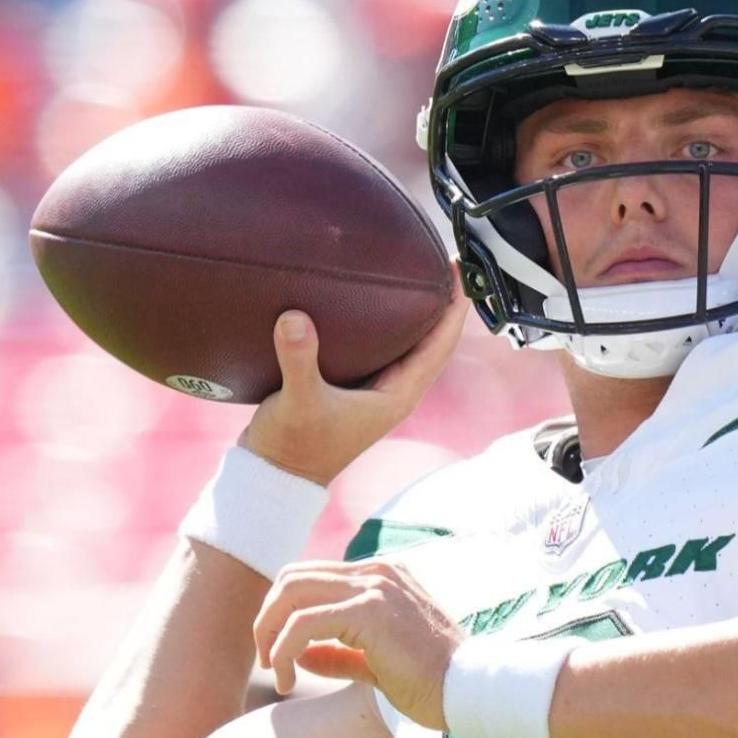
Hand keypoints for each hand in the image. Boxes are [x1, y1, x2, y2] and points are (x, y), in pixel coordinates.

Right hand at [240, 266, 469, 485]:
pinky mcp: (355, 388)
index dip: (455, 310)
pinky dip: (387, 325)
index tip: (462, 273)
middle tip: (447, 262)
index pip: (440, 346)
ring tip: (419, 273)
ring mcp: (376, 391)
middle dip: (443, 304)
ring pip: (410, 345)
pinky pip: (383, 348)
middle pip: (433, 342)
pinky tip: (376, 302)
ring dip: (418, 314)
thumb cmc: (293, 446)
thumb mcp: (297, 400)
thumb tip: (295, 317)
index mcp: (397, 396)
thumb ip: (299, 359)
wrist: (275, 475)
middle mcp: (394, 393)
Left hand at [252, 559, 464, 729]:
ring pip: (291, 593)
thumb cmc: (432, 682)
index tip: (278, 654)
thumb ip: (338, 652)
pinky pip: (303, 623)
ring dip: (269, 633)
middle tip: (267, 662)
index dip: (283, 613)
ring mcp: (374, 587)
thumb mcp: (376, 662)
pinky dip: (283, 650)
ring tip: (275, 674)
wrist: (470, 690)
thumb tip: (297, 655)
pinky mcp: (369, 611)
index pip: (311, 577)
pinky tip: (288, 681)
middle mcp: (376, 572)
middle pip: (292, 577)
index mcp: (382, 576)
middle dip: (267, 619)